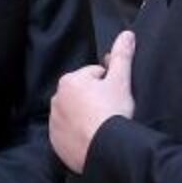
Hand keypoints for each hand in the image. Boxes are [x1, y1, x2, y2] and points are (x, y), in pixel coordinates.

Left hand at [50, 30, 136, 173]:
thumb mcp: (121, 81)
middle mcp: (56, 98)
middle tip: (111, 111)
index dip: (109, 84)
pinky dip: (79, 133)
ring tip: (102, 125)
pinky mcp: (55, 140)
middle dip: (95, 99)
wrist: (104, 148)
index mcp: (69, 80)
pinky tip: (92, 137)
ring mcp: (54, 121)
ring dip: (86, 116)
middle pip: (83, 94)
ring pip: (75, 113)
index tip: (115, 97)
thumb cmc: (113, 111)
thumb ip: (122, 56)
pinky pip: (68, 132)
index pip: (94, 75)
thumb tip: (127, 34)